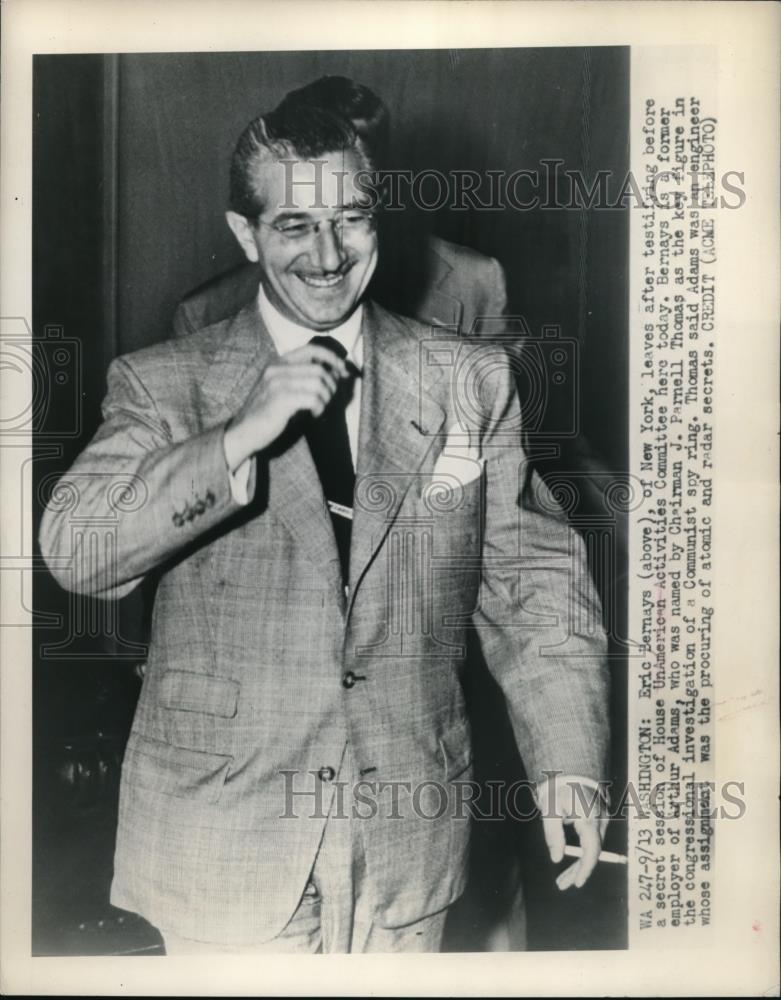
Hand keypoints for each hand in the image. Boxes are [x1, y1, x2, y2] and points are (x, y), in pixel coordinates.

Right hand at [224, 342, 349, 468]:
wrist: (243, 431)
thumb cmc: (267, 412)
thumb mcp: (281, 388)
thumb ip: (301, 378)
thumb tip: (335, 374)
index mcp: (277, 362)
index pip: (312, 349)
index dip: (332, 358)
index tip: (343, 371)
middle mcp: (277, 369)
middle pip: (319, 369)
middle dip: (331, 385)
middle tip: (329, 399)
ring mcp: (278, 383)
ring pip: (319, 383)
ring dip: (326, 398)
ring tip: (320, 408)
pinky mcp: (281, 399)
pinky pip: (313, 398)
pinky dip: (319, 407)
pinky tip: (314, 414)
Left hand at [538, 778, 609, 889]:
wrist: (570, 766)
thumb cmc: (557, 786)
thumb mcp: (549, 808)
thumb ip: (553, 834)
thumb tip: (556, 858)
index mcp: (588, 817)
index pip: (591, 850)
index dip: (585, 869)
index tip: (577, 883)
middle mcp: (600, 820)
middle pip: (593, 852)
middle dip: (578, 871)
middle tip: (562, 885)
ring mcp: (602, 818)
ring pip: (593, 848)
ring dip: (580, 863)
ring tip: (563, 879)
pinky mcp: (599, 818)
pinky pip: (593, 840)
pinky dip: (583, 852)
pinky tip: (572, 864)